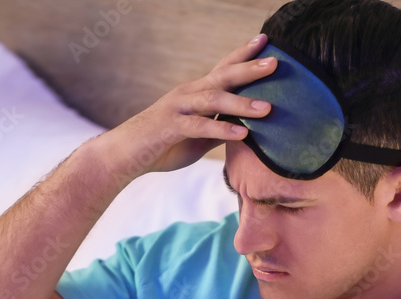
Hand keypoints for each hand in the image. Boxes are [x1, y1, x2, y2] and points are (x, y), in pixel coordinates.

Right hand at [98, 33, 276, 179]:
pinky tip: (242, 133)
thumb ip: (219, 130)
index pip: (223, 69)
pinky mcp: (170, 127)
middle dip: (250, 69)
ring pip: (213, 100)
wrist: (124, 156)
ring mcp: (178, 108)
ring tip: (267, 108)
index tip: (265, 41)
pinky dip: (221, 130)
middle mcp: (188, 94)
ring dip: (241, 103)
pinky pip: (199, 126)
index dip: (243, 55)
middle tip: (276, 62)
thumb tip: (246, 132)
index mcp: (195, 93)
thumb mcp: (198, 138)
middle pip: (223, 77)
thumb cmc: (162, 146)